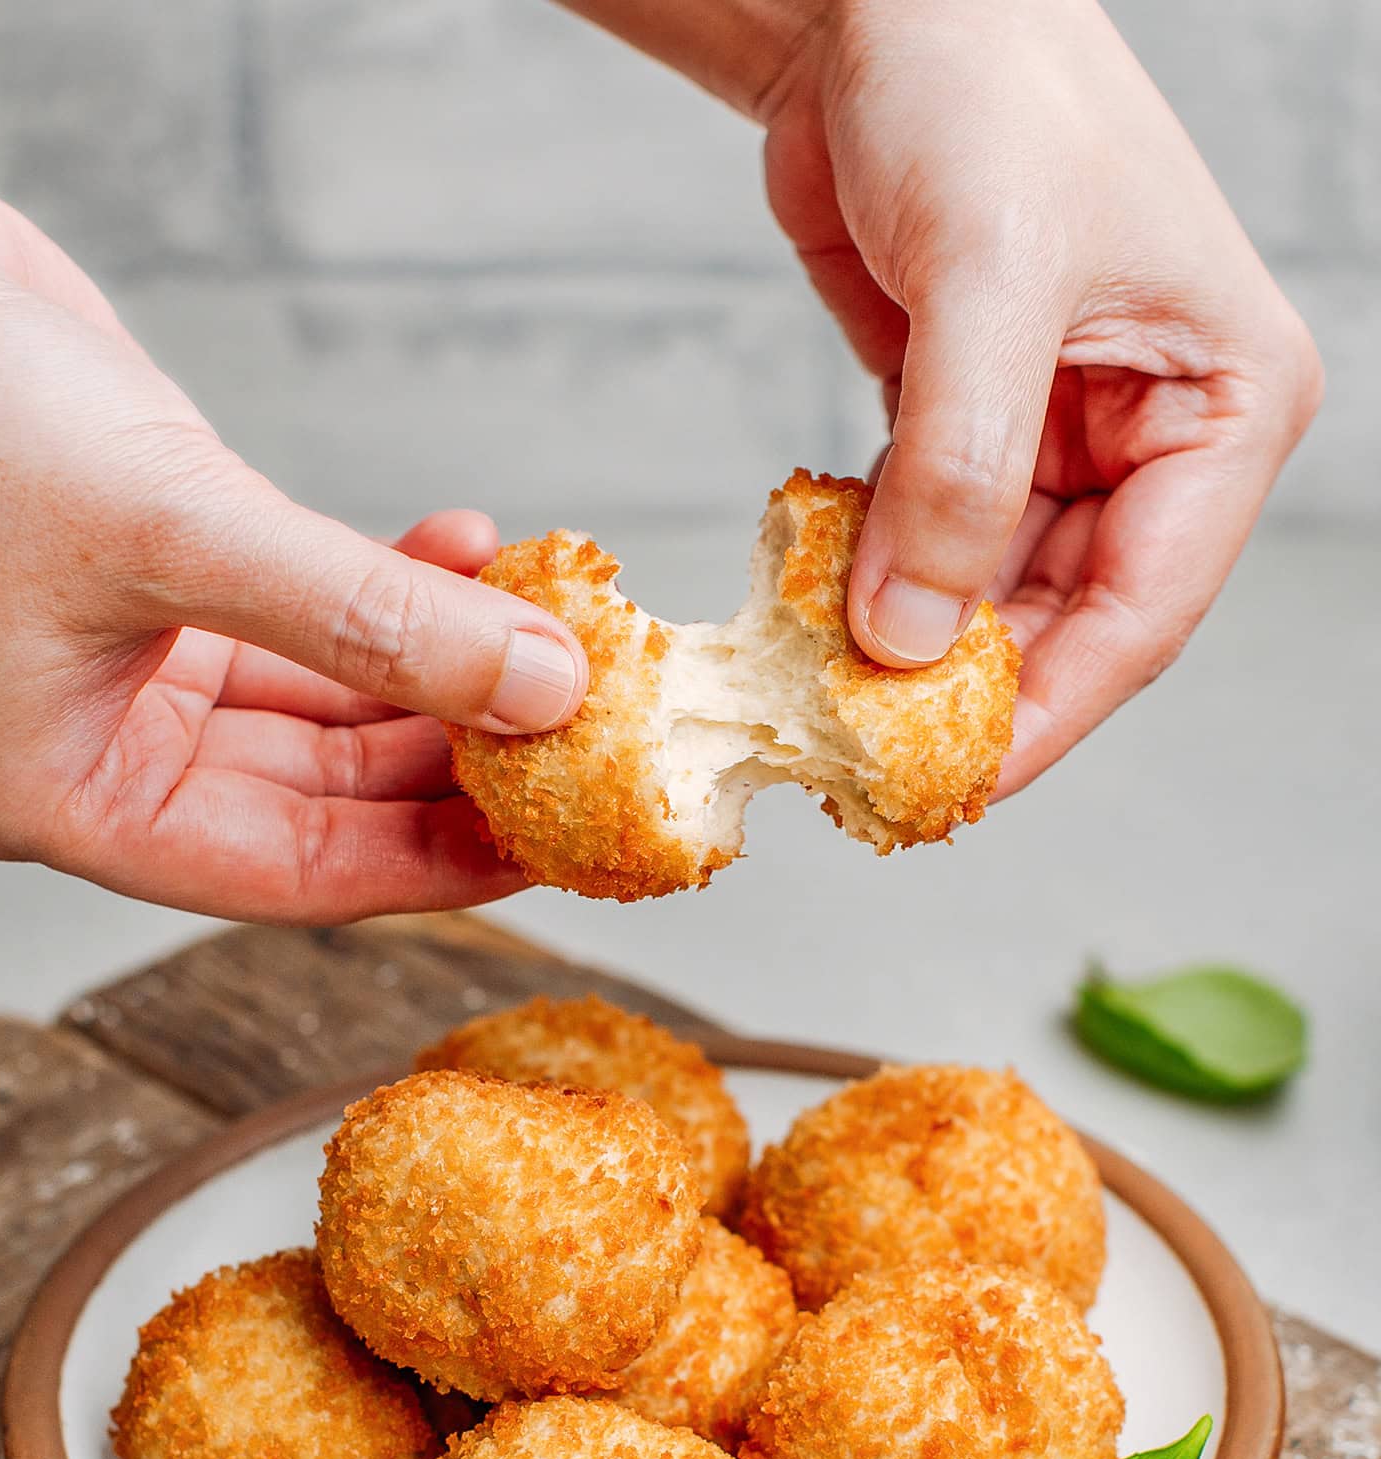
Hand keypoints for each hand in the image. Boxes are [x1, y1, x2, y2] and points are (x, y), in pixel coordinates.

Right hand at [0, 179, 587, 919]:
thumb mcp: (173, 531)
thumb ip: (364, 617)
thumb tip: (538, 686)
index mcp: (74, 795)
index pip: (299, 872)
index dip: (438, 863)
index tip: (557, 845)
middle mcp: (110, 744)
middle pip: (329, 795)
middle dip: (458, 759)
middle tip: (581, 740)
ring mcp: (141, 659)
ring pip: (332, 701)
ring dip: (440, 663)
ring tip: (545, 633)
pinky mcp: (169, 569)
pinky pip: (312, 609)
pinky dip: (392, 582)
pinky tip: (467, 549)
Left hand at [759, 0, 1322, 790]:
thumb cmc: (980, 83)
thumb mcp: (988, 280)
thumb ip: (958, 472)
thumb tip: (912, 642)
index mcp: (1223, 402)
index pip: (1146, 609)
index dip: (1050, 713)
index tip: (959, 785)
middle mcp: (1155, 434)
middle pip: (1070, 624)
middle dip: (974, 694)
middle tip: (877, 769)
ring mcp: (1060, 437)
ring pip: (995, 599)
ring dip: (915, 650)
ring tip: (832, 702)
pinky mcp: (968, 428)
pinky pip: (932, 547)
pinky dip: (878, 586)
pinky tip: (822, 614)